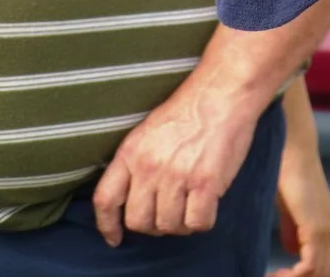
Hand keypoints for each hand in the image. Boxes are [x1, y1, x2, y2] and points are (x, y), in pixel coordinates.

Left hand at [92, 70, 262, 246]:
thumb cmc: (191, 108)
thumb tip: (137, 193)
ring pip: (169, 226)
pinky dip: (202, 220)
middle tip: (169, 214)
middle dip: (154, 225)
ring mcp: (177, 176)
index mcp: (131, 152)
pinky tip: (208, 206)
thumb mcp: (148, 130)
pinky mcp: (206, 182)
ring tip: (192, 207)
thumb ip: (137, 160)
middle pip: (139, 221)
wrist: (223, 91)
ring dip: (180, 224)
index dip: (108, 225)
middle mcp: (149, 167)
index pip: (106, 200)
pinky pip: (197, 222)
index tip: (115, 237)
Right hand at [268, 152, 329, 276]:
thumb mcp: (288, 207)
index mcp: (325, 228)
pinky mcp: (316, 228)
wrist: (293, 146)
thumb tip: (291, 250)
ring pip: (318, 274)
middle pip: (322, 274)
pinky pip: (309, 269)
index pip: (320, 267)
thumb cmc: (286, 170)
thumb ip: (291, 228)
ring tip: (269, 276)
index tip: (273, 275)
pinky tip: (272, 273)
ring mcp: (326, 230)